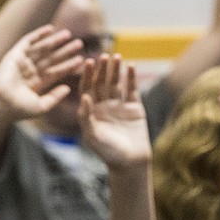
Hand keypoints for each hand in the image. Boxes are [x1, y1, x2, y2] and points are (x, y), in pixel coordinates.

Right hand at [0, 26, 84, 120]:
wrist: (0, 103)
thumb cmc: (19, 109)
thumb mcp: (42, 106)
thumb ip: (55, 97)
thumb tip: (68, 88)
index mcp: (37, 84)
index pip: (56, 72)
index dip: (68, 66)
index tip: (81, 60)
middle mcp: (30, 72)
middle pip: (52, 59)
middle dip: (65, 51)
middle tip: (79, 43)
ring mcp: (22, 62)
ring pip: (43, 49)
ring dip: (55, 41)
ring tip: (69, 35)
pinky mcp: (15, 54)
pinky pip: (28, 41)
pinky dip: (39, 35)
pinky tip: (50, 29)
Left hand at [76, 54, 150, 168]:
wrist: (131, 163)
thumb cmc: (108, 153)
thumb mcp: (93, 135)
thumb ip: (86, 116)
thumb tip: (84, 96)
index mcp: (91, 112)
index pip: (87, 89)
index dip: (87, 75)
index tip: (87, 62)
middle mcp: (104, 106)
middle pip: (102, 83)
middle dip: (102, 69)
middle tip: (104, 55)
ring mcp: (120, 105)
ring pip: (116, 83)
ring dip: (116, 70)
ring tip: (117, 56)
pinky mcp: (135, 107)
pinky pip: (132, 89)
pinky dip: (131, 78)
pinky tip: (131, 66)